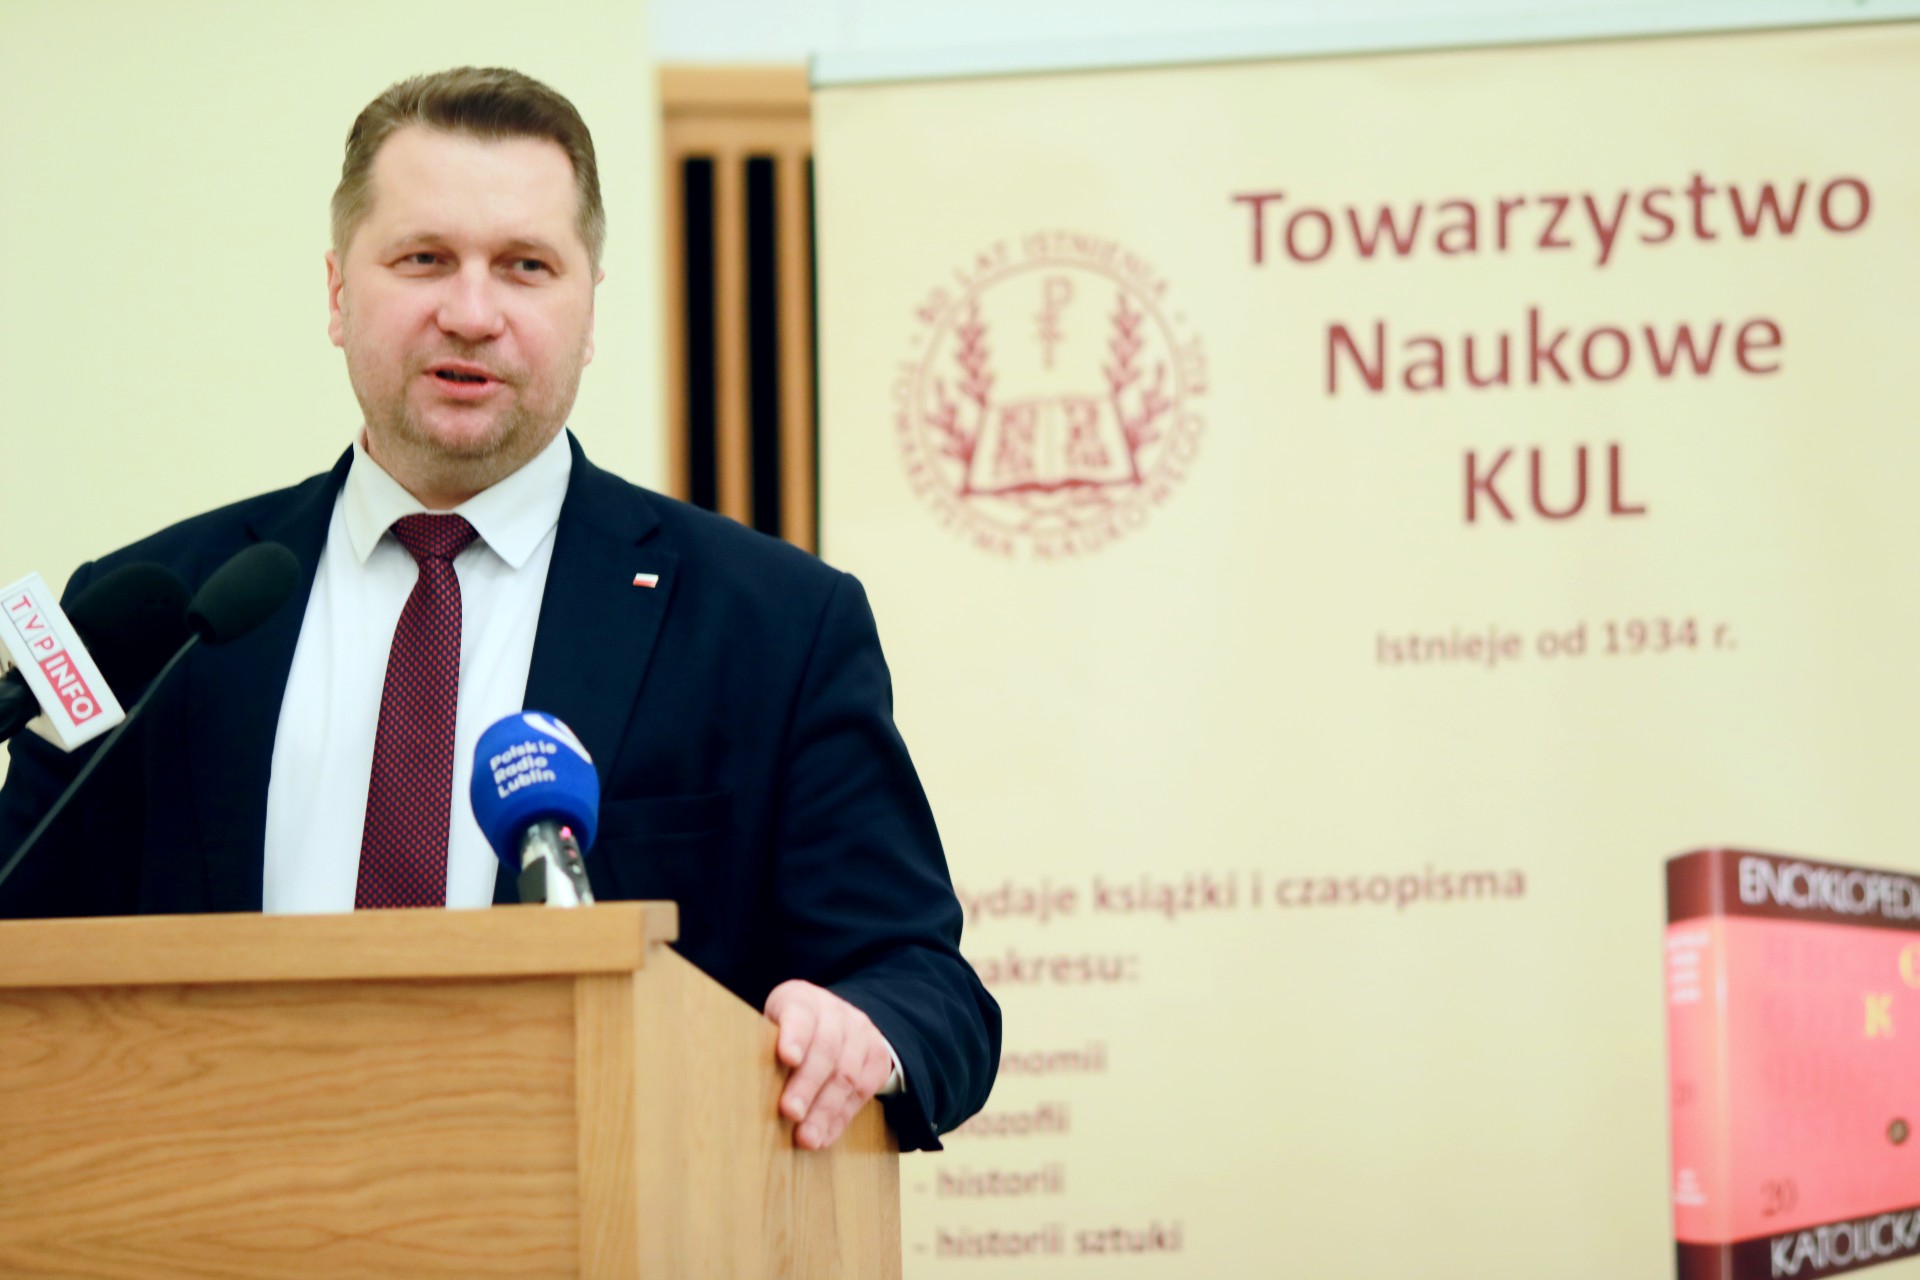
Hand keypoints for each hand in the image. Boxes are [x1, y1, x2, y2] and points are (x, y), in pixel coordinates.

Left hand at [764, 979, 892, 1149]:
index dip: (795, 1036)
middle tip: (791, 1112)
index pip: (800, 1014)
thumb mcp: (772, 1027)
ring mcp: (861, 1032)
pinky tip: (825, 1135)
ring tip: (807, 1138)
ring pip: (847, 1073)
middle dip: (807, 1084)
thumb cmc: (789, 1034)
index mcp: (802, 1000)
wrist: (833, 1021)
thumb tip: (741, 1089)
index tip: (787, 1058)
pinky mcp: (877, 1055)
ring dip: (825, 1110)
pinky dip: (842, 1117)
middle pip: (826, 1049)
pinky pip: (864, 1090)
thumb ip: (762, 1048)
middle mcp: (836, 1012)